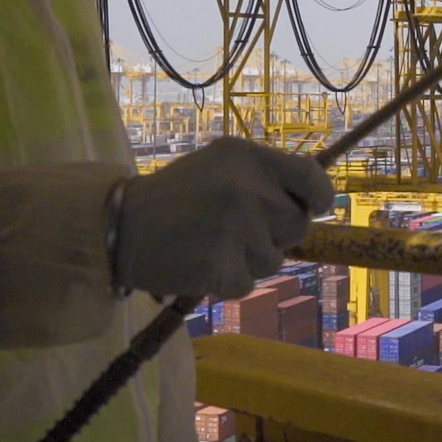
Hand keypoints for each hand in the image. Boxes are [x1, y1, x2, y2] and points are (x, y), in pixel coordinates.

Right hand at [115, 137, 334, 300]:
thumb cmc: (176, 195)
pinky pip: (248, 284)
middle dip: (276, 233)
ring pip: (274, 260)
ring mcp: (235, 228)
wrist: (121, 227)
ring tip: (213, 244)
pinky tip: (202, 263)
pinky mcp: (221, 265)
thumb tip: (315, 202)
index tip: (315, 207)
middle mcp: (247, 189)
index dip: (320, 197)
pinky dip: (228, 281)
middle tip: (238, 230)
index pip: (311, 178)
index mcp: (248, 157)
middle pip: (297, 225)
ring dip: (249, 260)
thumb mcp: (221, 166)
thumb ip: (265, 178)